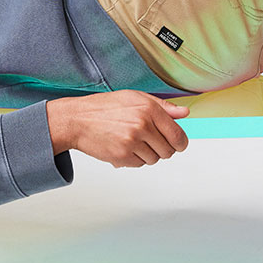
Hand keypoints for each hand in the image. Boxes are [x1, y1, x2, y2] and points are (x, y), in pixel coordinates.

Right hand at [46, 90, 190, 167]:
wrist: (77, 120)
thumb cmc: (105, 107)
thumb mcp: (136, 98)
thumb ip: (163, 106)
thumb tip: (184, 112)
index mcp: (149, 109)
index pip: (178, 135)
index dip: (180, 143)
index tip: (178, 144)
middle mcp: (142, 125)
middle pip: (168, 151)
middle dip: (163, 149)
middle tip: (150, 142)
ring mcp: (132, 142)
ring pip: (154, 159)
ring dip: (148, 154)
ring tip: (133, 142)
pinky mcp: (122, 156)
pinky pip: (139, 165)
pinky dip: (135, 159)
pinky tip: (124, 147)